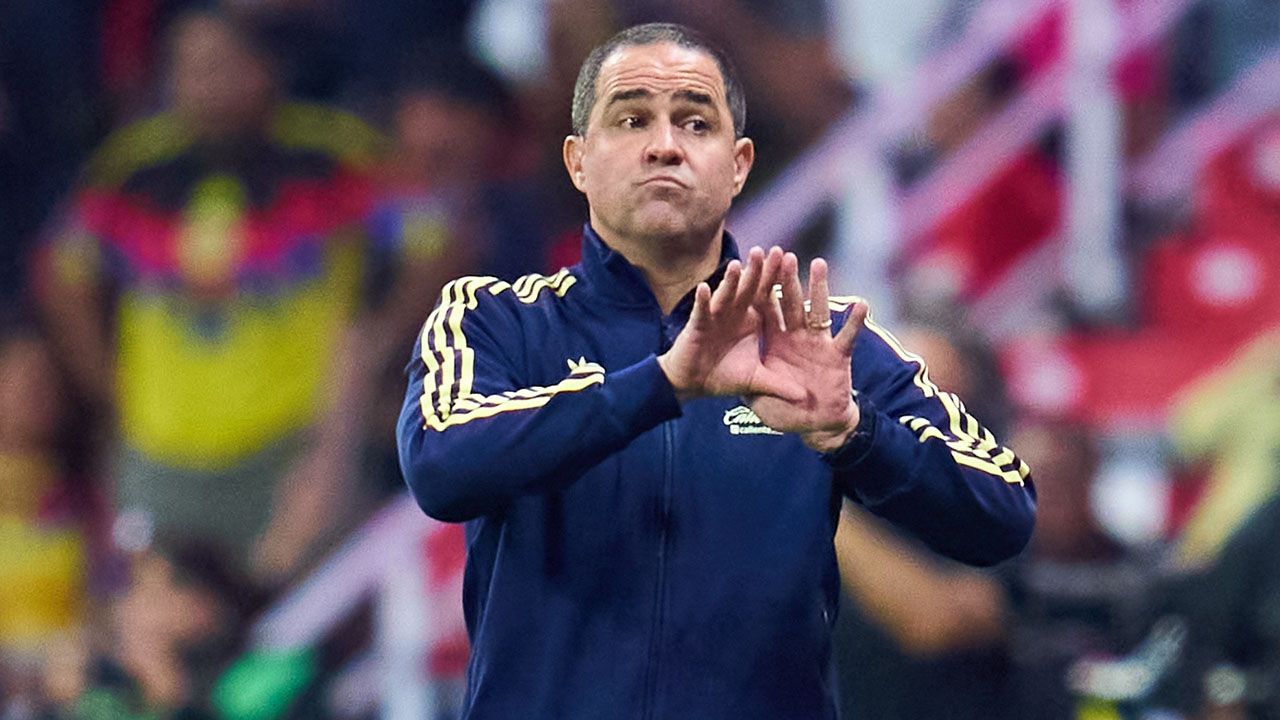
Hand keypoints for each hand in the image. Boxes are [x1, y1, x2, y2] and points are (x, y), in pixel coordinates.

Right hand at [658, 246, 804, 402]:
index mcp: (752, 319)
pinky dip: (702, 301)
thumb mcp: (757, 381)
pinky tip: (704, 289)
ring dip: (730, 281)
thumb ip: (780, 385)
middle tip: (771, 251)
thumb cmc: (724, 376)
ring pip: (725, 294)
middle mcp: (735, 313)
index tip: (790, 259)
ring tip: (738, 264)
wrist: (693, 384)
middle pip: (749, 288)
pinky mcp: (697, 325)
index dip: (777, 278)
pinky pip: (700, 311)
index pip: (767, 294)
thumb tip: (805, 397)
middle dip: (759, 270)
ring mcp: (715, 316)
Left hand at [748, 254, 867, 452]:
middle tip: (784, 254)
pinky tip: (862, 304)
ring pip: (818, 310)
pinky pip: (848, 336)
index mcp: (775, 341)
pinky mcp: (838, 355)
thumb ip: (744, 380)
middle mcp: (796, 336)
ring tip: (819, 264)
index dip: (760, 289)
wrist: (816, 424)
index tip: (755, 267)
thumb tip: (722, 367)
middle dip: (787, 280)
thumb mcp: (758, 397)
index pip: (765, 310)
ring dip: (819, 288)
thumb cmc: (786, 410)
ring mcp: (818, 343)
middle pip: (790, 302)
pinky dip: (855, 322)